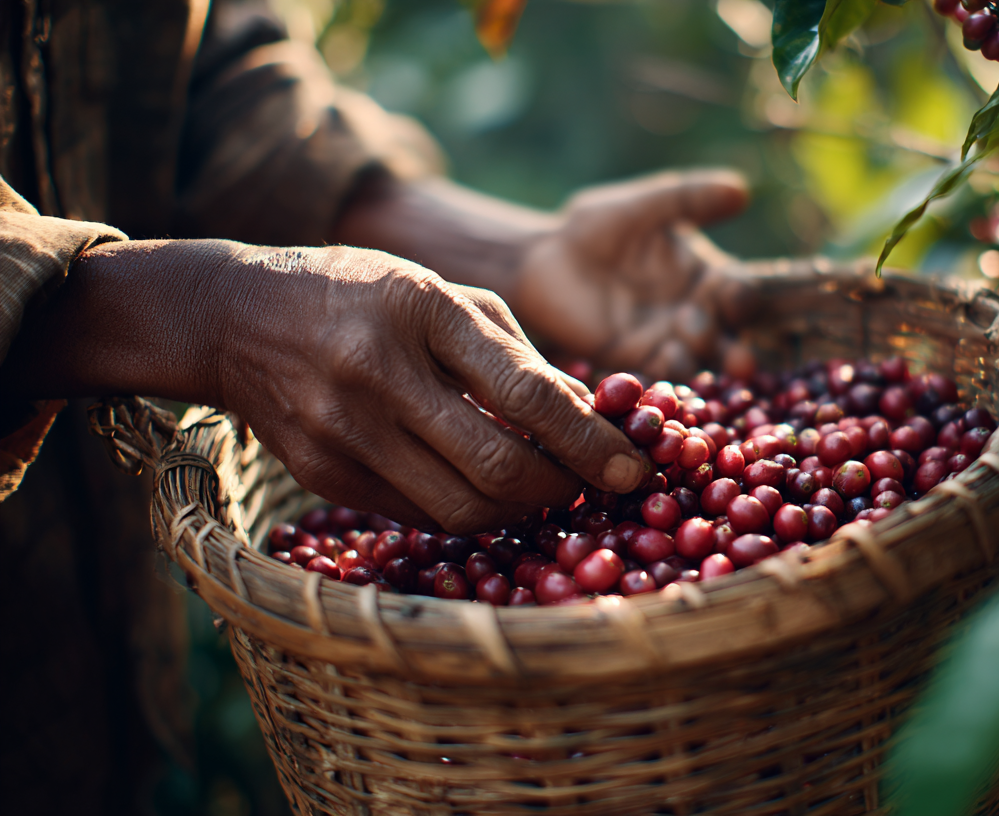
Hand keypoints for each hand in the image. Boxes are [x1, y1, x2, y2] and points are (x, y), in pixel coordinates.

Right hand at [0, 240, 648, 532]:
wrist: (236, 320)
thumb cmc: (362, 296)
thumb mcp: (442, 295)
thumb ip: (517, 353)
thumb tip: (593, 414)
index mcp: (422, 312)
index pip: (527, 393)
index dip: (590, 441)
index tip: (634, 469)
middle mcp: (380, 375)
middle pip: (499, 466)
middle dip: (562, 488)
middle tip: (591, 486)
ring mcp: (345, 433)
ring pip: (463, 508)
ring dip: (520, 509)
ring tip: (542, 488)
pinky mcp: (325, 476)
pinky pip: (422, 515)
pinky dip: (469, 511)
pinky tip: (486, 489)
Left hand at [512, 169, 754, 379]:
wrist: (543, 259)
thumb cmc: (596, 227)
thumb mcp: (643, 206)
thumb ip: (689, 199)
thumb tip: (742, 190)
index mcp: (704, 277)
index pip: (738, 292)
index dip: (742, 298)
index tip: (734, 295)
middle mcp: (693, 313)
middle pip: (726, 337)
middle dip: (734, 350)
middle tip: (739, 359)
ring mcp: (664, 340)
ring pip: (695, 360)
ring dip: (698, 358)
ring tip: (683, 343)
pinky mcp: (632, 359)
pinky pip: (655, 372)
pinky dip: (661, 373)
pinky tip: (659, 364)